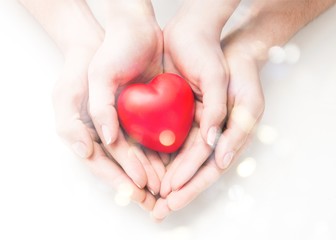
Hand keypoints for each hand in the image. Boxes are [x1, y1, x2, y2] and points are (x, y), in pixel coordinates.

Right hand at [87, 1, 163, 192]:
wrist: (107, 44)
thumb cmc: (80, 69)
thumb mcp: (68, 94)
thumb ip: (74, 124)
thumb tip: (89, 149)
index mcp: (86, 136)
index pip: (102, 165)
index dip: (119, 178)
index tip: (136, 189)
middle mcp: (106, 136)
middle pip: (124, 166)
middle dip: (140, 183)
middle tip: (157, 197)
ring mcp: (124, 127)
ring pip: (141, 156)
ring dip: (154, 172)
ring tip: (169, 185)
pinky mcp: (140, 117)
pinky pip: (151, 138)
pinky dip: (162, 151)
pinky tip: (174, 162)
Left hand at [152, 37, 264, 220]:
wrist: (228, 52)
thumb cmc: (242, 76)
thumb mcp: (247, 101)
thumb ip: (235, 130)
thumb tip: (221, 159)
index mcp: (230, 141)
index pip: (210, 170)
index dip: (192, 185)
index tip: (172, 198)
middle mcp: (214, 141)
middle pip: (193, 172)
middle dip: (177, 191)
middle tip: (157, 210)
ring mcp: (199, 131)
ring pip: (181, 160)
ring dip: (167, 179)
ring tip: (149, 195)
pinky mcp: (186, 119)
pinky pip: (173, 141)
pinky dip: (162, 155)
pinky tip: (147, 166)